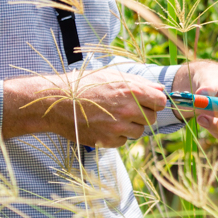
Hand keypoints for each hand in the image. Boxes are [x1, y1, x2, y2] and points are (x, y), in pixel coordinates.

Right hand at [3, 68, 165, 147]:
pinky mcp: (106, 141)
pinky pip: (123, 141)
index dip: (155, 102)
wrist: (57, 101)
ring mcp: (117, 127)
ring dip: (130, 126)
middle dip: (143, 114)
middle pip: (151, 118)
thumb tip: (161, 90)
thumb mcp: (113, 76)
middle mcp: (127, 110)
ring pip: (138, 132)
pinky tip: (104, 125)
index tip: (147, 102)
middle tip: (126, 109)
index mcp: (131, 91)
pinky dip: (117, 135)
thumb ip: (140, 83)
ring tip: (113, 116)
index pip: (160, 102)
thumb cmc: (85, 85)